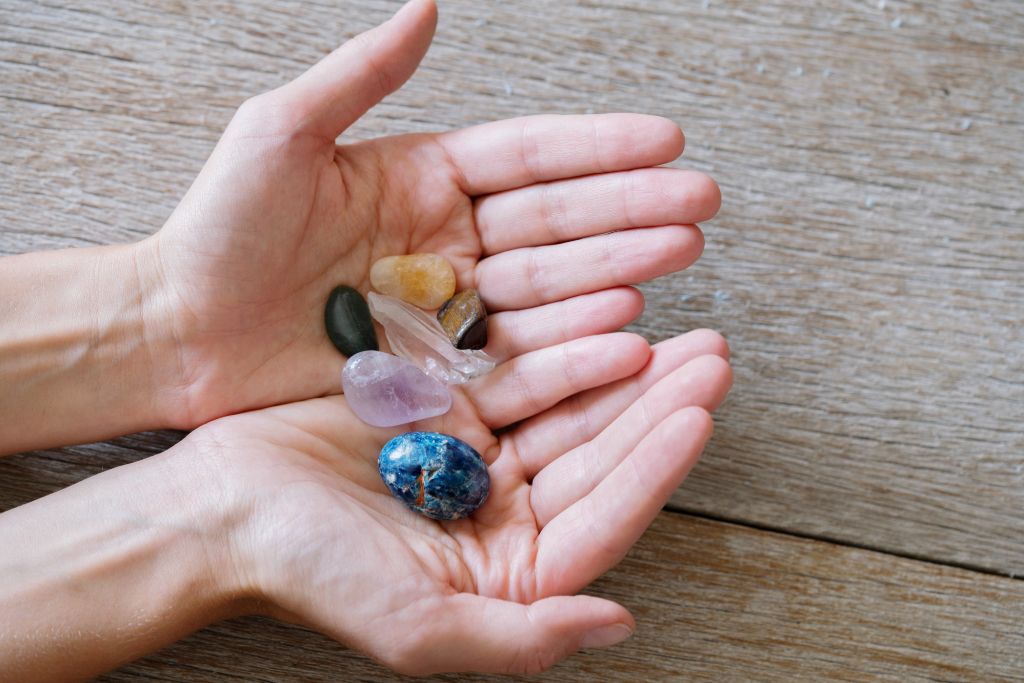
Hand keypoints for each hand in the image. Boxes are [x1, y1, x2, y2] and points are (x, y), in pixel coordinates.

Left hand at [145, 0, 719, 426]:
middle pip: (556, 220)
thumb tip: (429, 6)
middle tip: (698, 204)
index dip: (598, 147)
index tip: (666, 138)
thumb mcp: (281, 133)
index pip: (529, 156)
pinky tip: (624, 324)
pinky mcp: (440, 366)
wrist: (178, 333)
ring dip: (617, 269)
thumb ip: (360, 76)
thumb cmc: (218, 229)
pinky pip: (517, 350)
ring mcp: (449, 306)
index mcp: (423, 177)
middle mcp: (448, 239)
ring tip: (678, 256)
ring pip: (548, 284)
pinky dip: (572, 339)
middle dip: (630, 210)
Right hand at [189, 328, 730, 674]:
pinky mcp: (454, 410)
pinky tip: (603, 311)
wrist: (226, 507)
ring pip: (573, 407)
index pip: (603, 517)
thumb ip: (519, 639)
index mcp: (512, 573)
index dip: (653, 468)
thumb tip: (618, 624)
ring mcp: (484, 457)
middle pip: (601, 455)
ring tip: (682, 329)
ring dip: (626, 369)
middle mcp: (508, 515)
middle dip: (659, 406)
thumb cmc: (311, 572)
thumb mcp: (413, 623)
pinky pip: (523, 370)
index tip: (699, 414)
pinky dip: (563, 344)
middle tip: (713, 355)